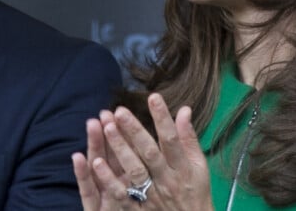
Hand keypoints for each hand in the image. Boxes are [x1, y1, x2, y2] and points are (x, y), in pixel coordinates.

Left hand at [72, 93, 213, 210]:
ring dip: (119, 149)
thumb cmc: (196, 193)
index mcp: (182, 167)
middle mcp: (166, 180)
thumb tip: (184, 109)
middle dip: (134, 130)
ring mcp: (151, 196)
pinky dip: (108, 180)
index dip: (163, 118)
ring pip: (134, 171)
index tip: (153, 97)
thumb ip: (189, 138)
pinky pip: (121, 194)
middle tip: (119, 110)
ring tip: (107, 128)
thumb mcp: (199, 166)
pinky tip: (96, 163)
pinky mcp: (138, 209)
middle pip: (149, 153)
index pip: (172, 139)